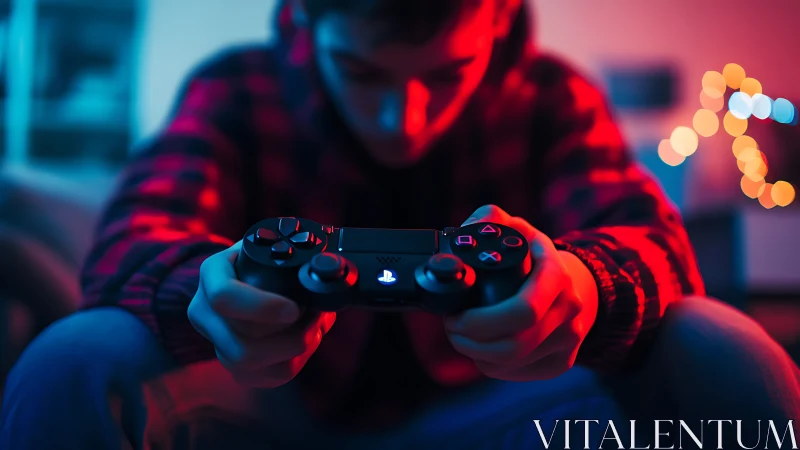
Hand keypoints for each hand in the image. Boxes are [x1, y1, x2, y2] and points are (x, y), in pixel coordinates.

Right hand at [188, 240, 335, 387]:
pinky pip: (263, 379)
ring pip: (252, 367)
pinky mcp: (232, 365)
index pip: (224, 297)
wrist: (244, 276)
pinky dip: (293, 364)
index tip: (295, 309)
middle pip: (240, 347)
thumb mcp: (271, 246)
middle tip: (317, 320)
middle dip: (290, 339)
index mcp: (212, 274)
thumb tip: (324, 275)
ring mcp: (215, 343)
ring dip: (294, 352)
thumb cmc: (263, 259)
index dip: (262, 307)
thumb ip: (291, 254)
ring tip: (316, 330)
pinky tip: (305, 344)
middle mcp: (203, 311)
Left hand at [444, 205, 597, 380]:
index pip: (523, 311)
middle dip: (471, 341)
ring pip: (512, 362)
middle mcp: (569, 309)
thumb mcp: (515, 228)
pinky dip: (491, 364)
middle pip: (514, 345)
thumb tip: (465, 231)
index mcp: (556, 275)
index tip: (456, 315)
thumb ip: (487, 219)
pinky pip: (517, 373)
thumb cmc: (534, 255)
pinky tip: (483, 347)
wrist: (575, 283)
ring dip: (476, 353)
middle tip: (452, 327)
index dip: (482, 321)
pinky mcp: (562, 361)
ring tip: (462, 334)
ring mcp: (569, 339)